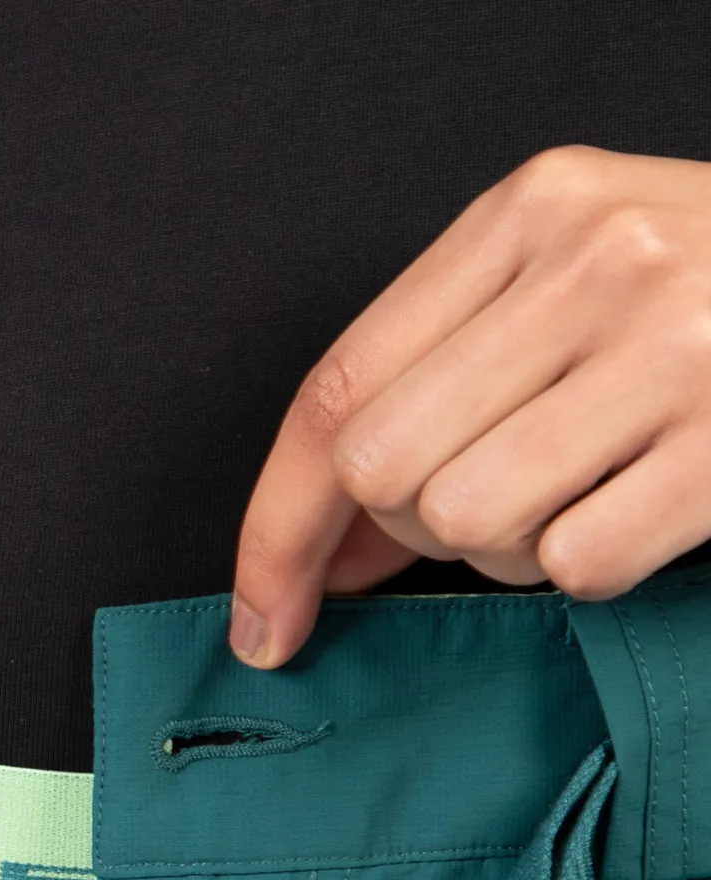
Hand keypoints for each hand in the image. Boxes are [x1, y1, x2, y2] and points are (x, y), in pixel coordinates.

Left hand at [232, 146, 710, 666]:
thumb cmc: (699, 297)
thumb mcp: (558, 291)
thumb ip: (426, 394)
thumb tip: (312, 558)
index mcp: (530, 211)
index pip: (333, 394)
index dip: (275, 529)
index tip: (263, 618)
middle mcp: (596, 262)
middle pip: (382, 471)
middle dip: (409, 528)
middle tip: (489, 501)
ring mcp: (673, 346)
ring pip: (468, 524)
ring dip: (504, 549)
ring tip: (581, 488)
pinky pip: (575, 565)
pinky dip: (591, 567)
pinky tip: (642, 505)